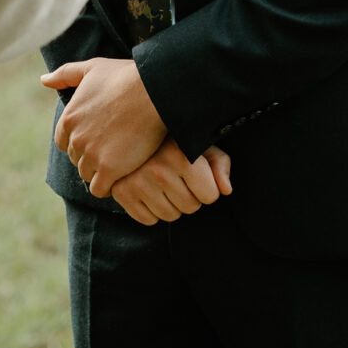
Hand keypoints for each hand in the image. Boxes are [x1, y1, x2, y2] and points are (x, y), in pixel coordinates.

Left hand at [41, 56, 166, 195]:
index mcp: (69, 118)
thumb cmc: (125, 77)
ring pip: (88, 175)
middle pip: (77, 159)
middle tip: (114, 146)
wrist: (153, 91)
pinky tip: (123, 174)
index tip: (99, 135)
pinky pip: (100, 189)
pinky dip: (109, 185)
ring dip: (101, 171)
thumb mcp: (92, 68)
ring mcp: (91, 155)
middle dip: (92, 155)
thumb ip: (65, 74)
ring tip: (120, 160)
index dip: (81, 140)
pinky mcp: (109, 170)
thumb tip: (43, 80)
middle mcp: (76, 139)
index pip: (64, 142)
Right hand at [111, 140, 232, 225]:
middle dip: (190, 196)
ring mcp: (136, 182)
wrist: (133, 127)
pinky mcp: (121, 193)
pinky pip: (148, 220)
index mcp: (180, 154)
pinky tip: (150, 189)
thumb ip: (219, 164)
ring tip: (165, 181)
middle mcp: (157, 168)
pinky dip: (151, 209)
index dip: (207, 187)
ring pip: (170, 216)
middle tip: (180, 177)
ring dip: (172, 204)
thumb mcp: (200, 143)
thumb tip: (226, 189)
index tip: (198, 174)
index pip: (210, 196)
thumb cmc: (174, 138)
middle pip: (191, 207)